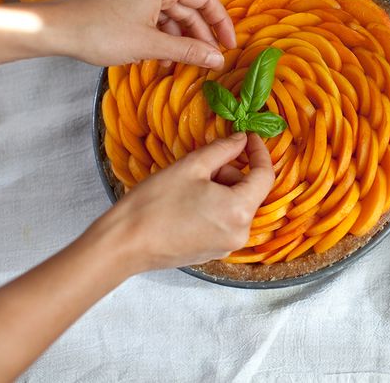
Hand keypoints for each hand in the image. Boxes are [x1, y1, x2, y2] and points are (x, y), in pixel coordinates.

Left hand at [48, 0, 235, 67]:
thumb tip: (218, 60)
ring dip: (181, 40)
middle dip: (201, 36)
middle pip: (189, 7)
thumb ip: (188, 51)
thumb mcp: (150, 46)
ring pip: (172, 15)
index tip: (229, 47)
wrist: (55, 29)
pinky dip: (163, 37)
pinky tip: (163, 58)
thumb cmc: (101, 33)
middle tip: (210, 61)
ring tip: (184, 65)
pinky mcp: (126, 0)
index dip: (222, 23)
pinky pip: (155, 17)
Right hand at [97, 132, 274, 270]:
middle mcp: (240, 233)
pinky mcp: (213, 253)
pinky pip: (224, 221)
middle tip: (200, 167)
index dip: (259, 152)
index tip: (249, 137)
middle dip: (228, 173)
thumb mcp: (191, 166)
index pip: (265, 176)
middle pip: (248, 192)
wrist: (124, 244)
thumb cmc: (155, 203)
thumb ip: (223, 149)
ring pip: (235, 206)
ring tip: (188, 187)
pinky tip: (187, 204)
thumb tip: (242, 140)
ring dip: (220, 189)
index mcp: (239, 211)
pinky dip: (214, 207)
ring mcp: (227, 246)